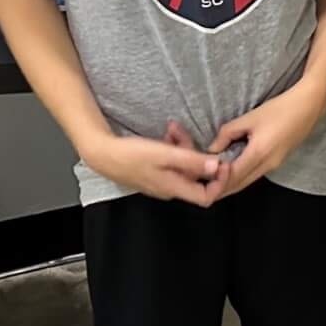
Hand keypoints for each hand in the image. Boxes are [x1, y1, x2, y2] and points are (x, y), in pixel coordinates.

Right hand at [84, 122, 228, 205]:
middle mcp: (170, 188)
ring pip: (183, 165)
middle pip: (196, 175)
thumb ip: (192, 161)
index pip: (207, 196)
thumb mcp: (165, 154)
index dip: (220, 182)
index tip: (223, 162)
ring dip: (183, 145)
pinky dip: (173, 147)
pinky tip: (166, 133)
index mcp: (175, 187)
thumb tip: (217, 166)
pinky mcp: (155, 172)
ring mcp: (161, 180)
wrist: (102, 154)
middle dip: (196, 153)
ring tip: (172, 129)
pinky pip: (172, 161)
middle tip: (186, 134)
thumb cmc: (131, 155)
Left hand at [209, 82, 325, 197]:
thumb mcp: (250, 117)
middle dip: (221, 189)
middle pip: (239, 185)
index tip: (201, 180)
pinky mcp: (278, 161)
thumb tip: (212, 149)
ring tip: (213, 180)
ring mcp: (275, 165)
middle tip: (202, 187)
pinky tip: (232, 170)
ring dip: (231, 183)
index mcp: (259, 154)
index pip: (233, 177)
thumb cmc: (280, 109)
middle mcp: (267, 165)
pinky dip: (241, 176)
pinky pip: (255, 174)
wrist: (309, 106)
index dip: (216, 182)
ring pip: (247, 181)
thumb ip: (228, 133)